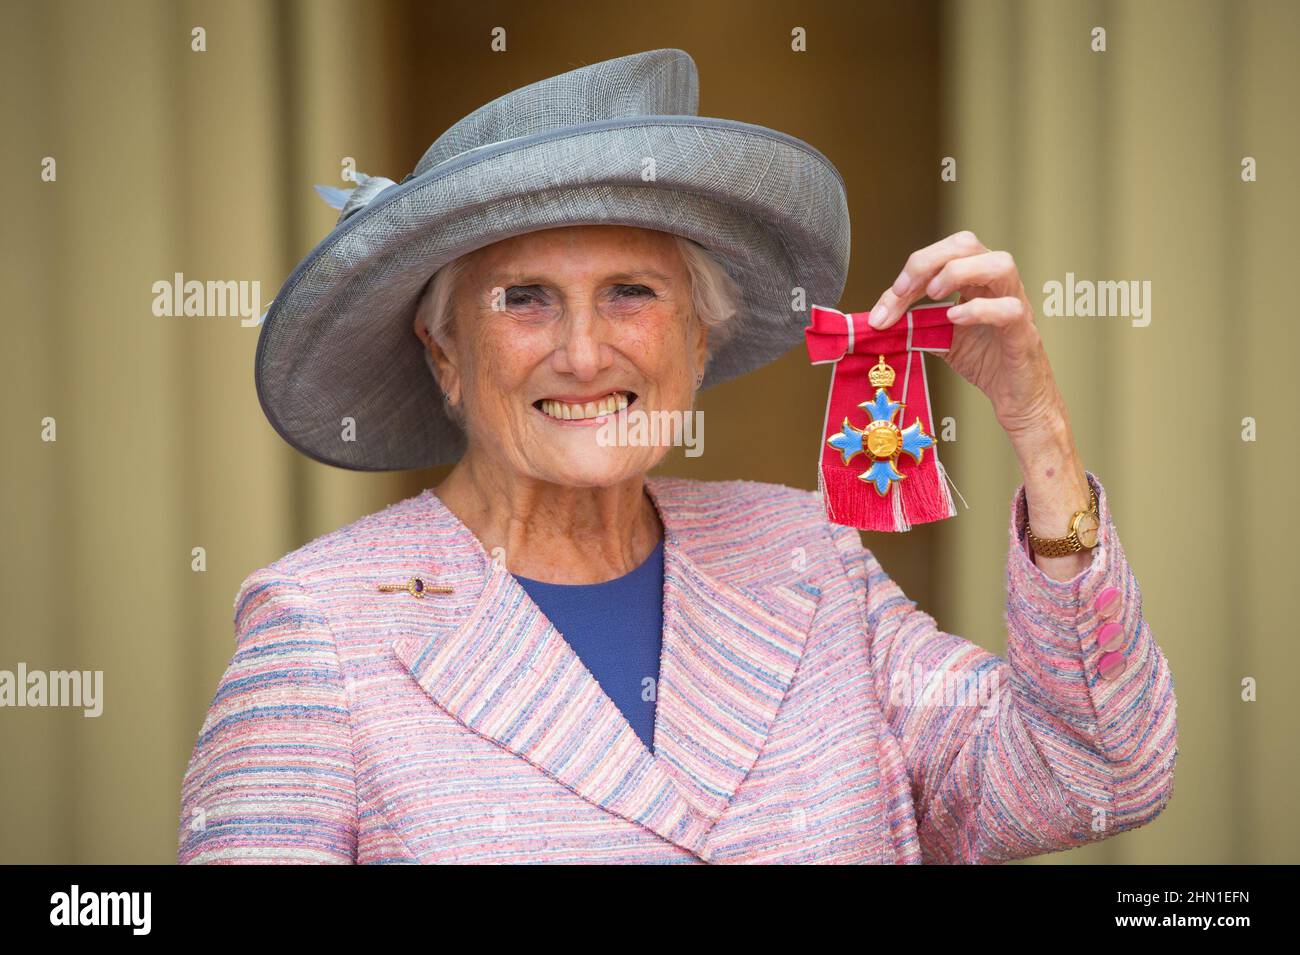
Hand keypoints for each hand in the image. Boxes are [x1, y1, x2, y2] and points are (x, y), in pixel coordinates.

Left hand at [867, 230, 1061, 437]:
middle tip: (904, 290)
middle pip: (968, 244)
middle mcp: (997, 285)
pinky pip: (1010, 309)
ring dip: (959, 272)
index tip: (889, 299)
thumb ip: (913, 323)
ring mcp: (1015, 304)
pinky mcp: (1023, 333)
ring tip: (934, 295)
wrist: (1015, 396)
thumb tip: (876, 319)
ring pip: (1000, 263)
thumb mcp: (939, 337)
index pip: (944, 253)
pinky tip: (955, 319)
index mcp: (976, 279)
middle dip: (928, 261)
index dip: (913, 268)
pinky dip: (979, 310)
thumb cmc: (984, 360)